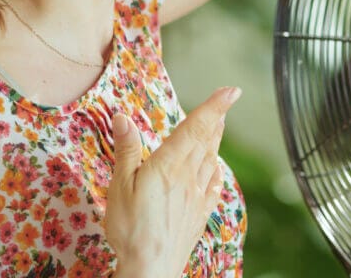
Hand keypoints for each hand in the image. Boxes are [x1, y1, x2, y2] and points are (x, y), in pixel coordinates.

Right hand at [105, 86, 241, 277]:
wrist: (151, 269)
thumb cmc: (131, 228)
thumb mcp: (120, 186)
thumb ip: (127, 151)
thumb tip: (123, 118)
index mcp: (169, 165)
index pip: (195, 128)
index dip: (214, 107)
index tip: (230, 91)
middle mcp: (188, 177)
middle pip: (206, 141)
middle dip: (216, 118)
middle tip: (227, 101)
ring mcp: (196, 196)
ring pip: (211, 160)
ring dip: (216, 140)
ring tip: (220, 126)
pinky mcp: (198, 214)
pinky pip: (213, 187)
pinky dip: (216, 172)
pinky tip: (217, 169)